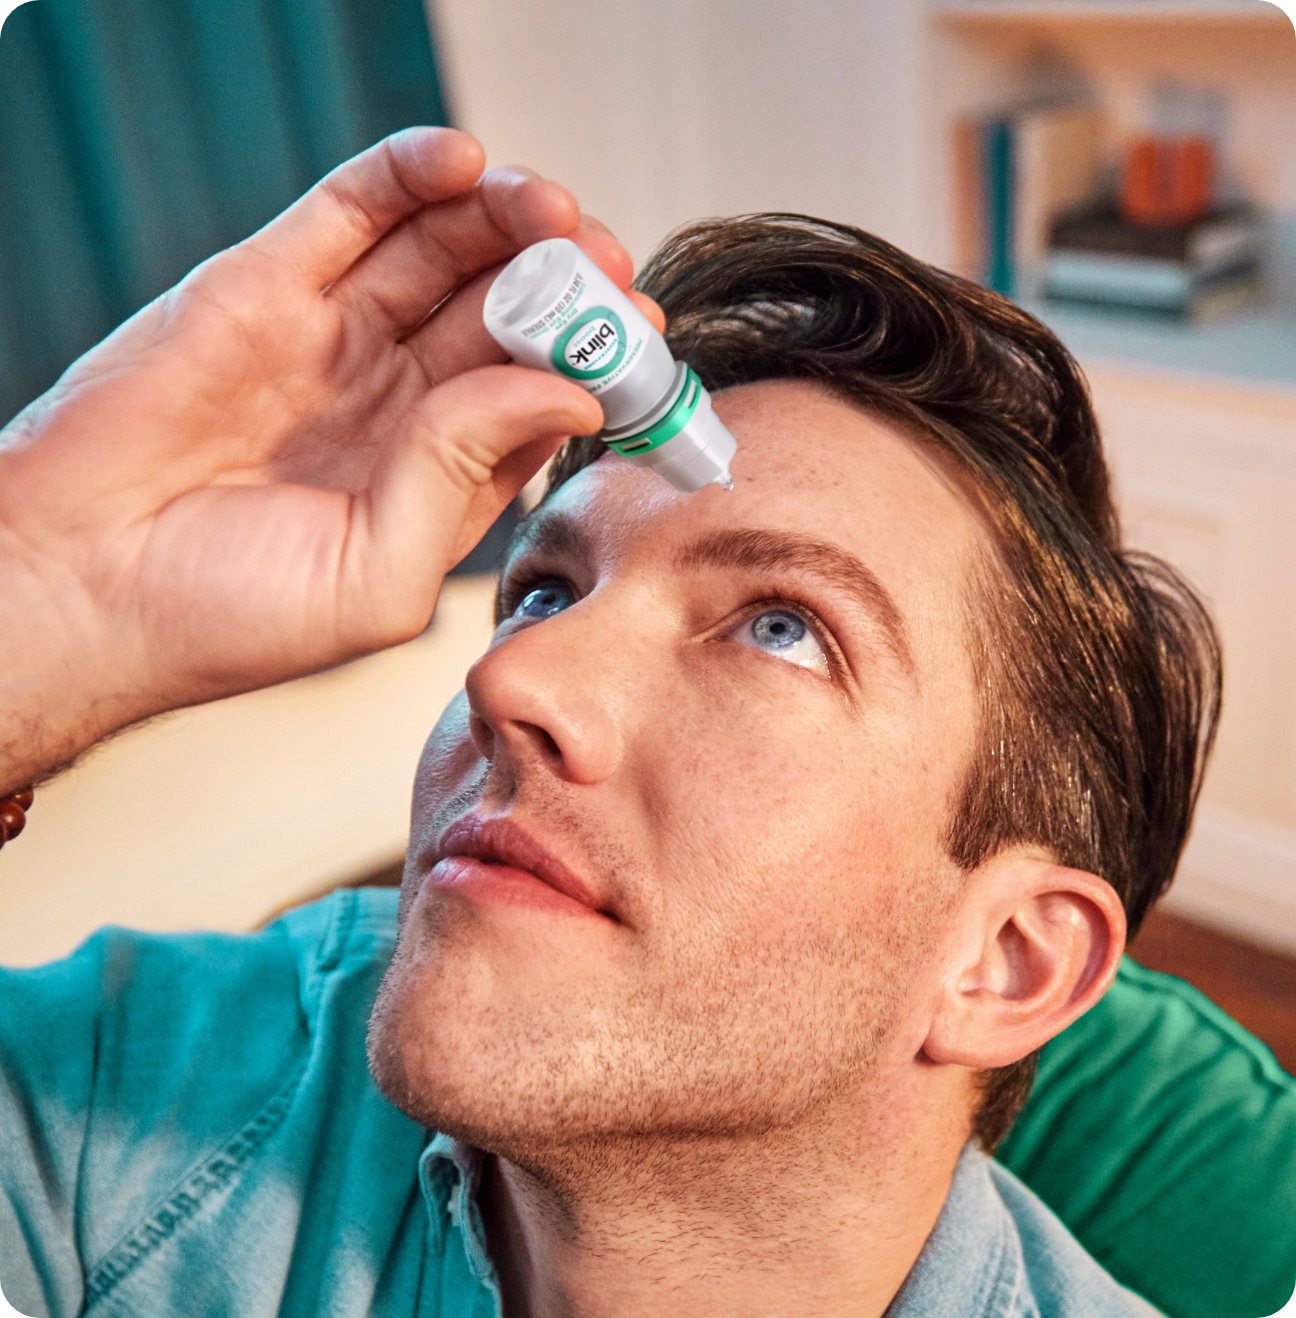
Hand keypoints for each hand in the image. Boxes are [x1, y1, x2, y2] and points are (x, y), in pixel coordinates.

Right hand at [0, 127, 662, 790]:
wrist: (75, 588)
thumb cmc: (224, 616)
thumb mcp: (376, 578)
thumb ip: (466, 477)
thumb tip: (569, 395)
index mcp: (435, 477)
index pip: (539, 398)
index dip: (593, 361)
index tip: (639, 336)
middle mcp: (394, 402)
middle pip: (503, 315)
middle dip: (562, 281)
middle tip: (603, 259)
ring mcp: (334, 337)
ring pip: (442, 253)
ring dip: (505, 219)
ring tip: (550, 210)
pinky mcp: (265, 284)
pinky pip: (353, 211)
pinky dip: (410, 177)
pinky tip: (464, 164)